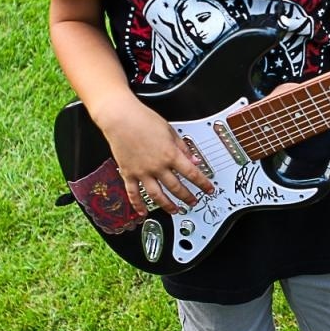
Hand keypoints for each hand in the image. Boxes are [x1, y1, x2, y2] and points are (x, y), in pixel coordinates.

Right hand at [99, 97, 214, 213]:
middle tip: (193, 201)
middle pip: (176, 187)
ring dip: (167, 205)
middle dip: (187, 197)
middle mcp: (157, 166)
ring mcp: (142, 172)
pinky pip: (134, 193)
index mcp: (170, 154)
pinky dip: (138, 205)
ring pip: (157, 195)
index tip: (209, 189)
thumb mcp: (169, 130)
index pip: (192, 173)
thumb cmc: (143, 120)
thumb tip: (194, 160)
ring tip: (174, 210)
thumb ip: (182, 147)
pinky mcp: (128, 173)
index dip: (203, 183)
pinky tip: (143, 212)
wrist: (120, 118)